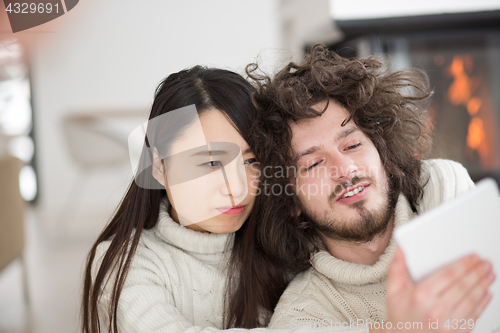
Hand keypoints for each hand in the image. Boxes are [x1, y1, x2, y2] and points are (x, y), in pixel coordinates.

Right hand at [375, 248, 494, 332]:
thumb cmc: (400, 315)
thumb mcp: (394, 291)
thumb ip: (397, 268)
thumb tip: (399, 250)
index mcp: (421, 296)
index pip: (449, 275)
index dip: (464, 264)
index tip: (472, 257)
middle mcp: (436, 310)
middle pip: (463, 285)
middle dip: (477, 272)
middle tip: (485, 263)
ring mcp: (448, 323)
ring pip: (472, 299)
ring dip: (483, 285)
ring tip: (489, 274)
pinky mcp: (456, 332)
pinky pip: (474, 315)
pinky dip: (483, 303)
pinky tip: (487, 294)